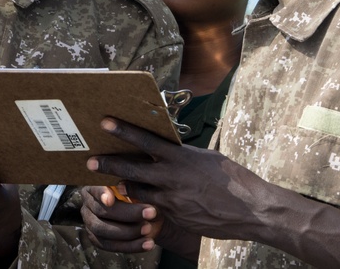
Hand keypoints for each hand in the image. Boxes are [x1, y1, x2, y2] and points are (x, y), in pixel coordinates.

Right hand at [80, 185, 161, 252]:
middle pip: (101, 211)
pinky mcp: (98, 240)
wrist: (146, 214)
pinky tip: (147, 244)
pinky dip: (130, 246)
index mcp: (93, 187)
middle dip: (127, 214)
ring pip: (103, 230)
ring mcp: (90, 224)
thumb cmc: (141, 194)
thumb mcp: (139, 186)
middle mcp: (88, 205)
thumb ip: (132, 186)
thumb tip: (126, 186)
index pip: (95, 189)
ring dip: (128, 232)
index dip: (102, 194)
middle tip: (150, 213)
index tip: (111, 200)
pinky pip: (110, 246)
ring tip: (149, 229)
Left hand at [86, 117, 267, 243]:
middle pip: (132, 169)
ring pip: (137, 191)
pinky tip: (138, 200)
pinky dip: (143, 202)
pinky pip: (152, 207)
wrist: (251, 210)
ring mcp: (172, 199)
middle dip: (108, 164)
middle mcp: (172, 177)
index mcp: (180, 157)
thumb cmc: (232, 179)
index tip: (105, 123)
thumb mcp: (206, 158)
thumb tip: (168, 147)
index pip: (146, 141)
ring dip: (123, 186)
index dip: (124, 131)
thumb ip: (182, 154)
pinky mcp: (174, 216)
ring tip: (111, 181)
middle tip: (89, 160)